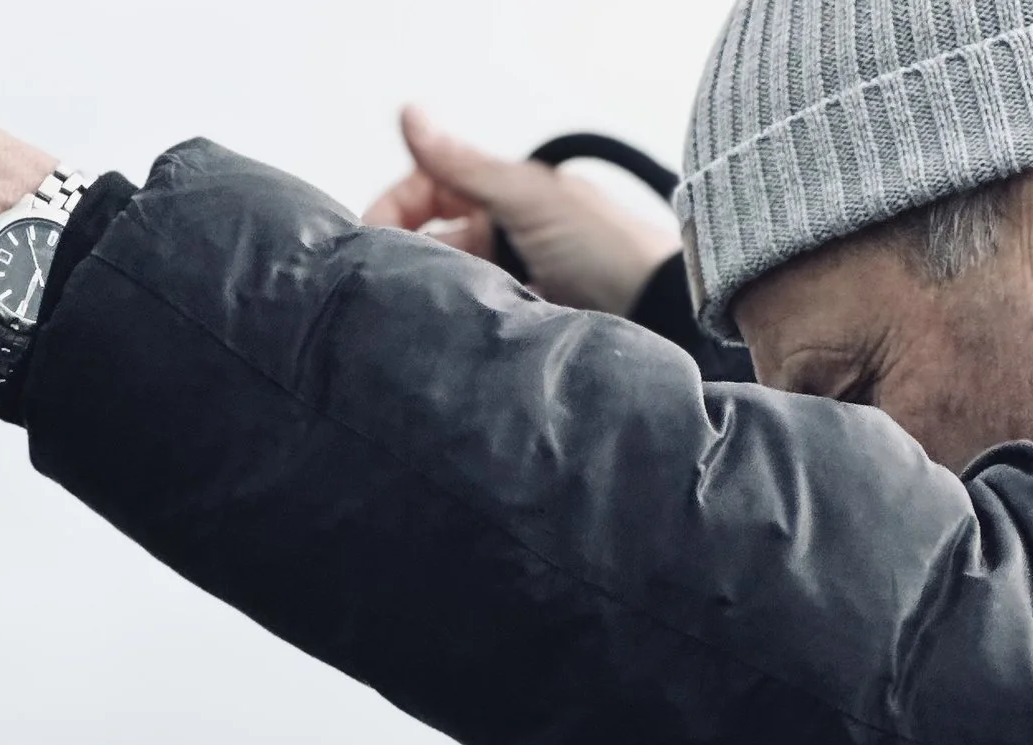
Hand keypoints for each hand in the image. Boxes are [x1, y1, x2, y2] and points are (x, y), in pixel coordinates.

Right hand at [362, 108, 677, 315]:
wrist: (663, 314)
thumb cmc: (610, 250)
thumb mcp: (529, 198)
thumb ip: (465, 164)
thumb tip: (409, 113)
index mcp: (501, 198)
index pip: (423, 194)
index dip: (392, 210)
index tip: (369, 240)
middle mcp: (503, 240)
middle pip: (429, 246)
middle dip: (405, 262)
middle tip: (383, 289)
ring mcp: (511, 287)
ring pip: (448, 292)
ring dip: (432, 301)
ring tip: (414, 319)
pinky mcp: (520, 332)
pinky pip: (473, 330)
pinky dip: (458, 333)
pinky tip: (445, 343)